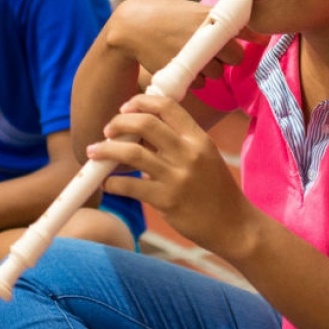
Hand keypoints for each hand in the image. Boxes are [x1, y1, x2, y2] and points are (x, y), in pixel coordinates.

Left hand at [89, 93, 249, 249]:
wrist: (234, 226)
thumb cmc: (215, 190)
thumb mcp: (203, 157)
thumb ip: (174, 143)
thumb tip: (137, 131)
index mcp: (198, 138)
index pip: (166, 106)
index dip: (140, 102)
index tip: (124, 108)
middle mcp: (188, 153)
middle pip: (144, 123)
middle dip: (118, 123)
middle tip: (107, 130)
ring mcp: (177, 177)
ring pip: (131, 153)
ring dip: (106, 150)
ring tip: (94, 152)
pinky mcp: (167, 201)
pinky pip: (130, 186)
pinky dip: (113, 182)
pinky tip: (107, 183)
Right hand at [109, 0, 258, 88]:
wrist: (132, 27)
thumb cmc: (166, 16)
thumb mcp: (196, 11)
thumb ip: (227, 23)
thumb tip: (263, 37)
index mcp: (212, 17)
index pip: (244, 32)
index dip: (242, 40)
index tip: (234, 40)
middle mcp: (206, 36)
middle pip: (236, 57)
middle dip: (226, 56)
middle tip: (206, 48)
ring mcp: (195, 55)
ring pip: (218, 72)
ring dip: (209, 68)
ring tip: (189, 54)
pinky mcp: (183, 71)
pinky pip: (201, 83)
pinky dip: (194, 77)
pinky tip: (180, 64)